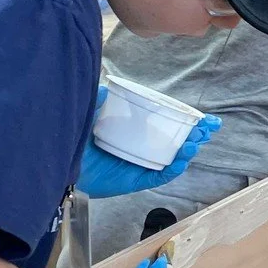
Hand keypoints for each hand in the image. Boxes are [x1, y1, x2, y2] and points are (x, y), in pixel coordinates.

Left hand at [77, 86, 220, 198]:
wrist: (58, 163)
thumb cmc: (74, 139)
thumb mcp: (88, 115)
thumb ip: (98, 101)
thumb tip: (105, 87)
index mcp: (136, 132)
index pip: (167, 125)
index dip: (187, 121)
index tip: (204, 117)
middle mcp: (141, 149)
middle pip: (175, 143)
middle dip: (195, 135)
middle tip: (208, 128)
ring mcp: (139, 165)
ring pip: (171, 160)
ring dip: (187, 151)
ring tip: (196, 141)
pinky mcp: (133, 181)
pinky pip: (157, 177)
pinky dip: (171, 169)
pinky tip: (181, 159)